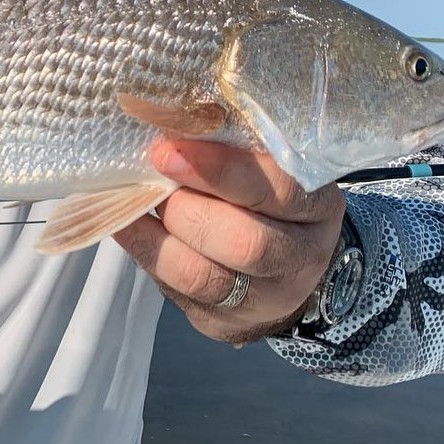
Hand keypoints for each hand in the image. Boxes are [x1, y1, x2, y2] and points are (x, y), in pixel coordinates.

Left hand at [112, 138, 344, 345]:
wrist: (283, 264)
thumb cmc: (265, 196)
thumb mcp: (269, 164)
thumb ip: (234, 147)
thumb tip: (169, 121)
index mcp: (317, 207)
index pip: (278, 190)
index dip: (220, 171)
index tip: (168, 150)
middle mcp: (300, 258)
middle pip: (245, 243)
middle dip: (186, 208)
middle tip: (155, 176)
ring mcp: (265, 299)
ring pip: (204, 275)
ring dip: (158, 234)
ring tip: (137, 200)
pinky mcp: (224, 322)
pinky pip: (177, 293)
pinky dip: (145, 252)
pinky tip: (126, 225)